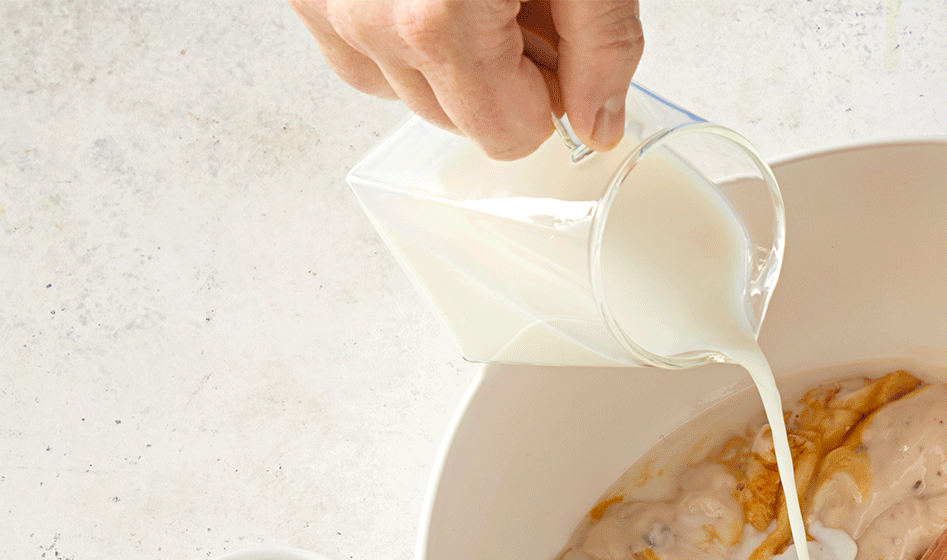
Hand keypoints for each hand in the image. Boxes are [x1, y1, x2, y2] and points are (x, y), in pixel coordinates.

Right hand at [290, 0, 643, 159]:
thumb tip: (601, 126)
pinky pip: (353, 48)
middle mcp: (365, 19)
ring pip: (401, 90)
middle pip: (455, 120)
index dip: (545, 96)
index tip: (553, 39)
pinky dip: (391, 29)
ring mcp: (320, 2)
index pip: (506, 137)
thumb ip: (604, 47)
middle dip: (498, 75)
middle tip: (516, 1)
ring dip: (442, 55)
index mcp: (436, 21)